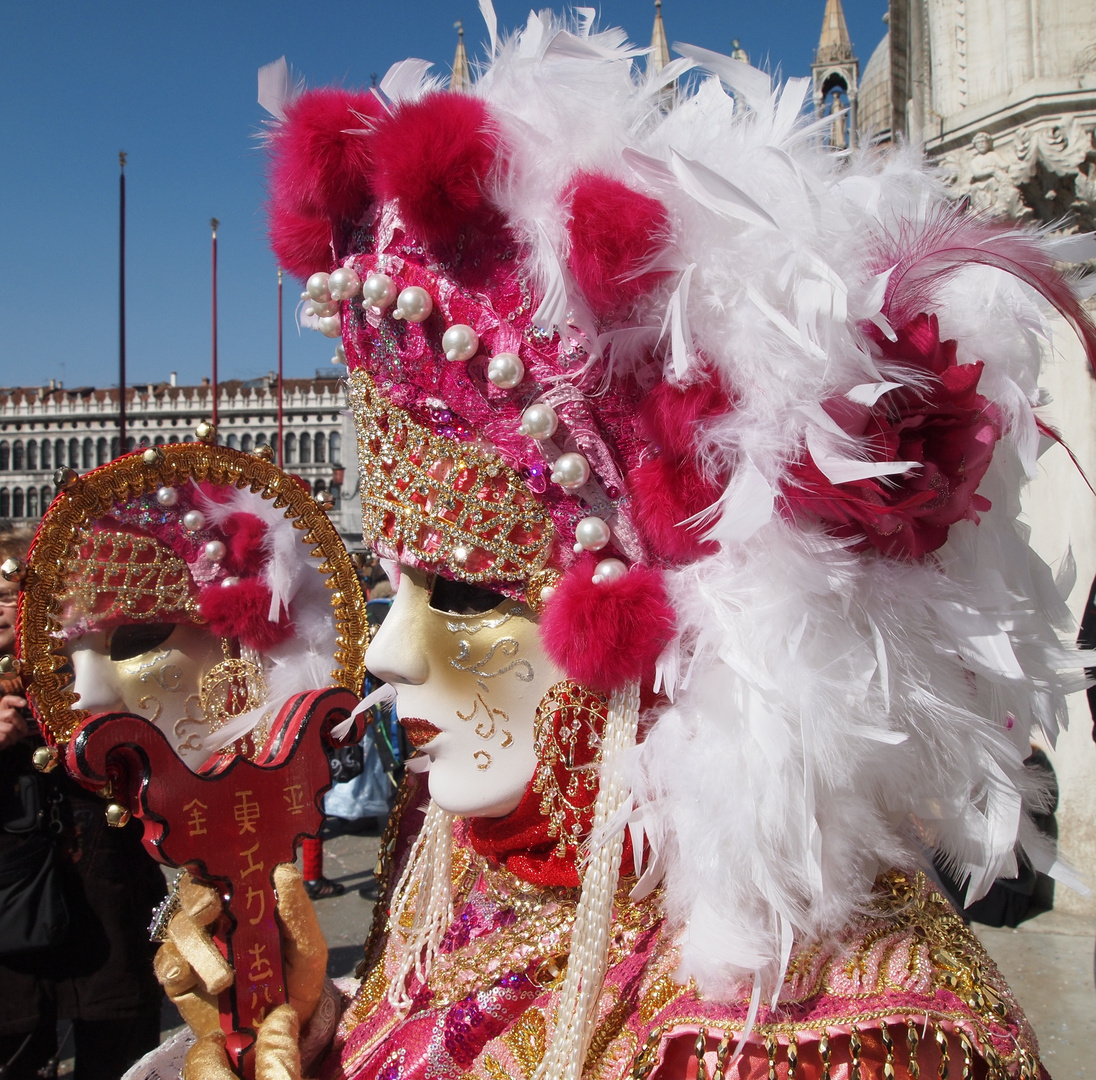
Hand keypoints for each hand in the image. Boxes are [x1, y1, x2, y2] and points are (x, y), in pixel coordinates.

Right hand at [0, 695, 27, 750]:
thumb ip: (24, 727)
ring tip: (11, 740)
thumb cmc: (5, 737)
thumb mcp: (15, 731)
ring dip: (14, 737)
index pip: (7, 700)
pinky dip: (7, 742)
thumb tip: (38, 727)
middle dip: (21, 724)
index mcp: (1, 712)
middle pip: (11, 713)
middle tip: (23, 732)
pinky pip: (4, 737)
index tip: (24, 703)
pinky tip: (5, 743)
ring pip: (10, 728)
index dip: (16, 700)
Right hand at [154, 864, 327, 1073]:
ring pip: (178, 930)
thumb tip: (284, 871)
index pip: (221, 870)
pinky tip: (186, 977)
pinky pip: (165, 964)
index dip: (214, 866)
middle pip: (191, 893)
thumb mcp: (307, 945)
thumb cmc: (297, 976)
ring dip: (198, 949)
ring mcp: (195, 947)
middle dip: (197, 899)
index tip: (223, 874)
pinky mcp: (179, 979)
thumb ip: (296, 911)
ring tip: (223, 979)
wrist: (282, 1028)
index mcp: (245, 900)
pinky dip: (173, 967)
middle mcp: (215, 918)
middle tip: (211, 911)